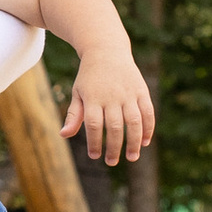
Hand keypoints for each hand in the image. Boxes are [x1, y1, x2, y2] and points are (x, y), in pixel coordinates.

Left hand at [62, 46, 154, 166]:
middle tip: (112, 162)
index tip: (95, 156)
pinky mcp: (141, 90)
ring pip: (134, 122)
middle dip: (114, 147)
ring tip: (132, 157)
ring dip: (134, 142)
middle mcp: (111, 96)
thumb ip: (74, 115)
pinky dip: (148, 128)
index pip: (93, 125)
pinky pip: (148, 112)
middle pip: (114, 126)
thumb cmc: (89, 76)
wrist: (106, 50)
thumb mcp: (78, 92)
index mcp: (93, 97)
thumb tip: (63, 135)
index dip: (94, 142)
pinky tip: (145, 142)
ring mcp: (128, 93)